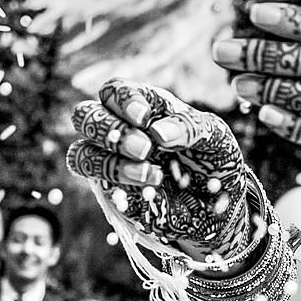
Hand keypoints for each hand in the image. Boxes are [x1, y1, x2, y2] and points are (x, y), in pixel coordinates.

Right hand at [65, 81, 266, 263]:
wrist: (220, 209)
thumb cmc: (216, 162)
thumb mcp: (216, 138)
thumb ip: (189, 127)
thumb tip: (157, 131)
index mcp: (145, 107)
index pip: (114, 91)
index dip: (122, 100)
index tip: (144, 117)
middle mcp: (122, 130)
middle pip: (85, 116)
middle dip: (108, 130)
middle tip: (145, 148)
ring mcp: (113, 161)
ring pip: (80, 151)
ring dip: (110, 160)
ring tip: (151, 172)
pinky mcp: (112, 189)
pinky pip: (93, 180)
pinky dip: (115, 179)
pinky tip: (149, 183)